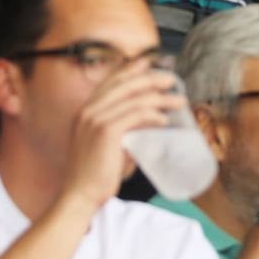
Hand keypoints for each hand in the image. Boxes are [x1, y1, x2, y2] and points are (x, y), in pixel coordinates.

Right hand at [60, 62, 187, 209]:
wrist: (80, 195)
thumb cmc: (96, 173)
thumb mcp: (108, 143)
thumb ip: (124, 128)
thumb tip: (150, 122)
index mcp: (86, 110)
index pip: (111, 81)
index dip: (131, 69)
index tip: (150, 63)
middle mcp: (88, 110)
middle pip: (125, 84)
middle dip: (151, 78)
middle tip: (171, 80)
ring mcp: (95, 120)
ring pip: (134, 99)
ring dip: (160, 98)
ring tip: (178, 102)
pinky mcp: (106, 132)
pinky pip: (136, 115)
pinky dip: (153, 115)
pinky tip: (164, 120)